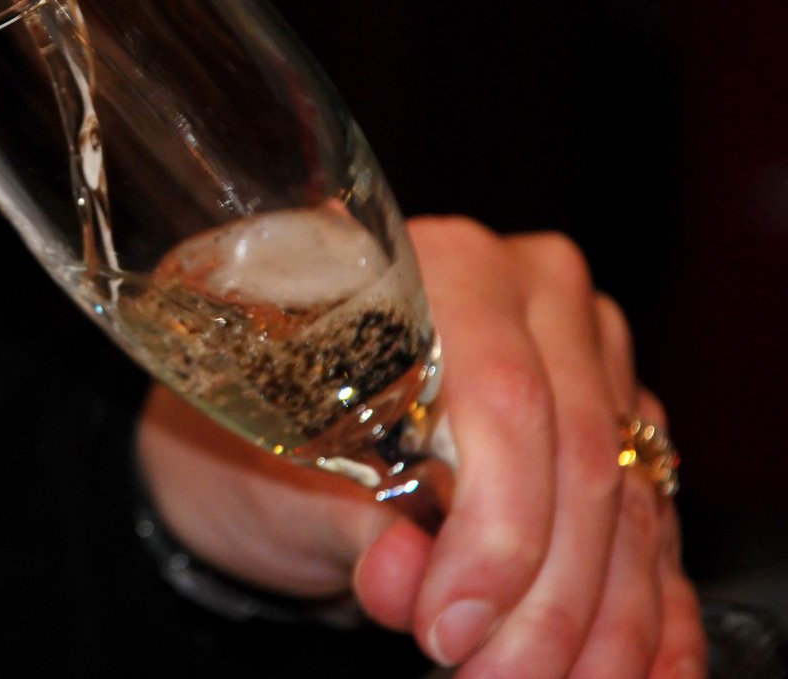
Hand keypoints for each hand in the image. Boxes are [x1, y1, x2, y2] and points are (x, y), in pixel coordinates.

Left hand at [136, 216, 705, 676]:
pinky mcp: (621, 423)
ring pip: (626, 500)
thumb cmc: (254, 437)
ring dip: (600, 617)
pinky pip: (652, 523)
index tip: (448, 626)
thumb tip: (400, 575)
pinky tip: (631, 672)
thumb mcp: (274, 476)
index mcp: (437, 267)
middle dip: (545, 594)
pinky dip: (643, 609)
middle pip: (578, 454)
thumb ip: (342, 517)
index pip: (502, 397)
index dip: (494, 529)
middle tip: (497, 678)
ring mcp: (591, 353)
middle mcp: (533, 292)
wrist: (260, 444)